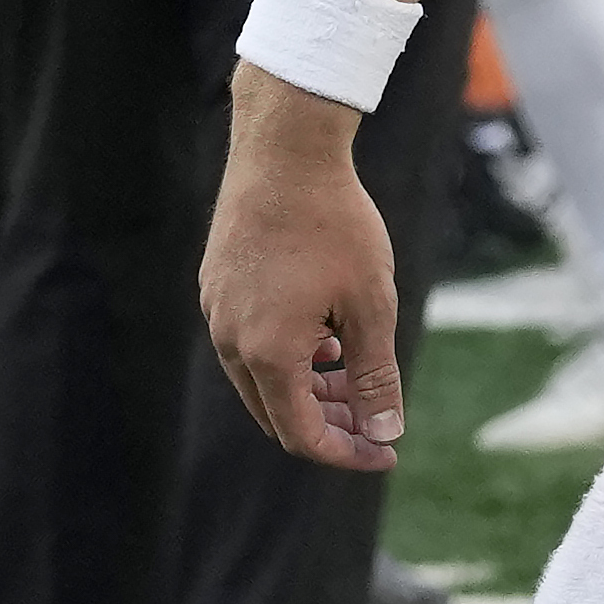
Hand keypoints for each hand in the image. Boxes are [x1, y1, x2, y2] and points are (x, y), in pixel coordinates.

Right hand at [205, 65, 406, 470]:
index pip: (302, 435)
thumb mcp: (372, 303)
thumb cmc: (336, 224)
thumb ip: (376, 375)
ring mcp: (217, 313)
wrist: (286, 152)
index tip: (387, 450)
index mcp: (267, 353)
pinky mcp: (216, 287)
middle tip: (377, 417)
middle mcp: (231, 341)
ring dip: (308, 389)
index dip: (347, 451)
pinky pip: (249, 344)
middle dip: (330, 424)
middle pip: (277, 413)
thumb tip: (384, 433)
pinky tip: (325, 335)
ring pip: (262, 379)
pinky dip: (288, 356)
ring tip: (354, 372)